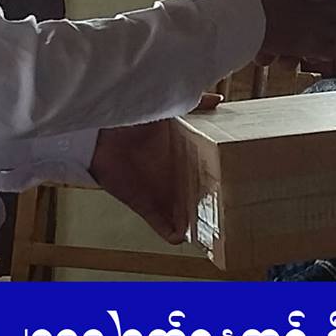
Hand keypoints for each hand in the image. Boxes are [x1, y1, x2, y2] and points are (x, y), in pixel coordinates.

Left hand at [87, 93, 217, 243]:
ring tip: (212, 231)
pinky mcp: (144, 205)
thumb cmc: (133, 120)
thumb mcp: (169, 110)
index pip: (201, 169)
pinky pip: (161, 225)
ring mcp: (158, 192)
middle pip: (194, 193)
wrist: (101, 135)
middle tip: (230, 210)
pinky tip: (182, 238)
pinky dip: (172, 233)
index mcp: (178, 153)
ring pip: (181, 213)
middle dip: (209, 203)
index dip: (216, 177)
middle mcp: (169, 175)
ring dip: (193, 222)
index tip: (234, 184)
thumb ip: (195, 105)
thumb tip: (218, 98)